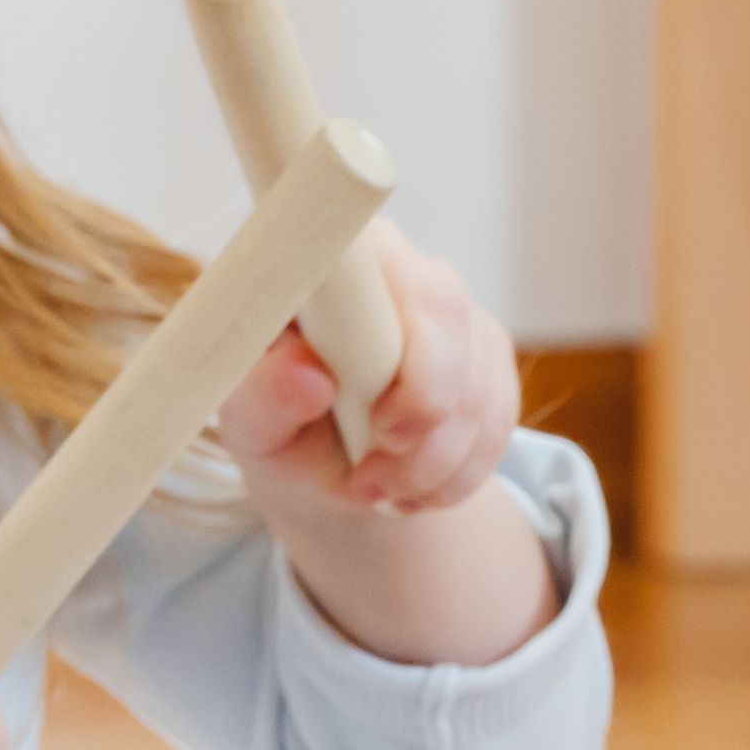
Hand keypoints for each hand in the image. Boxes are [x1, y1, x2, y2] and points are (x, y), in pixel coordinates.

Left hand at [219, 230, 522, 528]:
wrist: (323, 463)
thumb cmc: (276, 423)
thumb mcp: (250, 422)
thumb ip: (265, 395)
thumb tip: (307, 375)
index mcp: (335, 265)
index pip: (382, 256)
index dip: (390, 335)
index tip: (379, 422)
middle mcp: (402, 271)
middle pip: (447, 312)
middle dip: (425, 408)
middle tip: (373, 477)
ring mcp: (455, 315)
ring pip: (478, 382)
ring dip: (434, 462)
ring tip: (379, 493)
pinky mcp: (488, 358)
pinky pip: (498, 419)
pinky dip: (459, 474)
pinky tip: (415, 491)